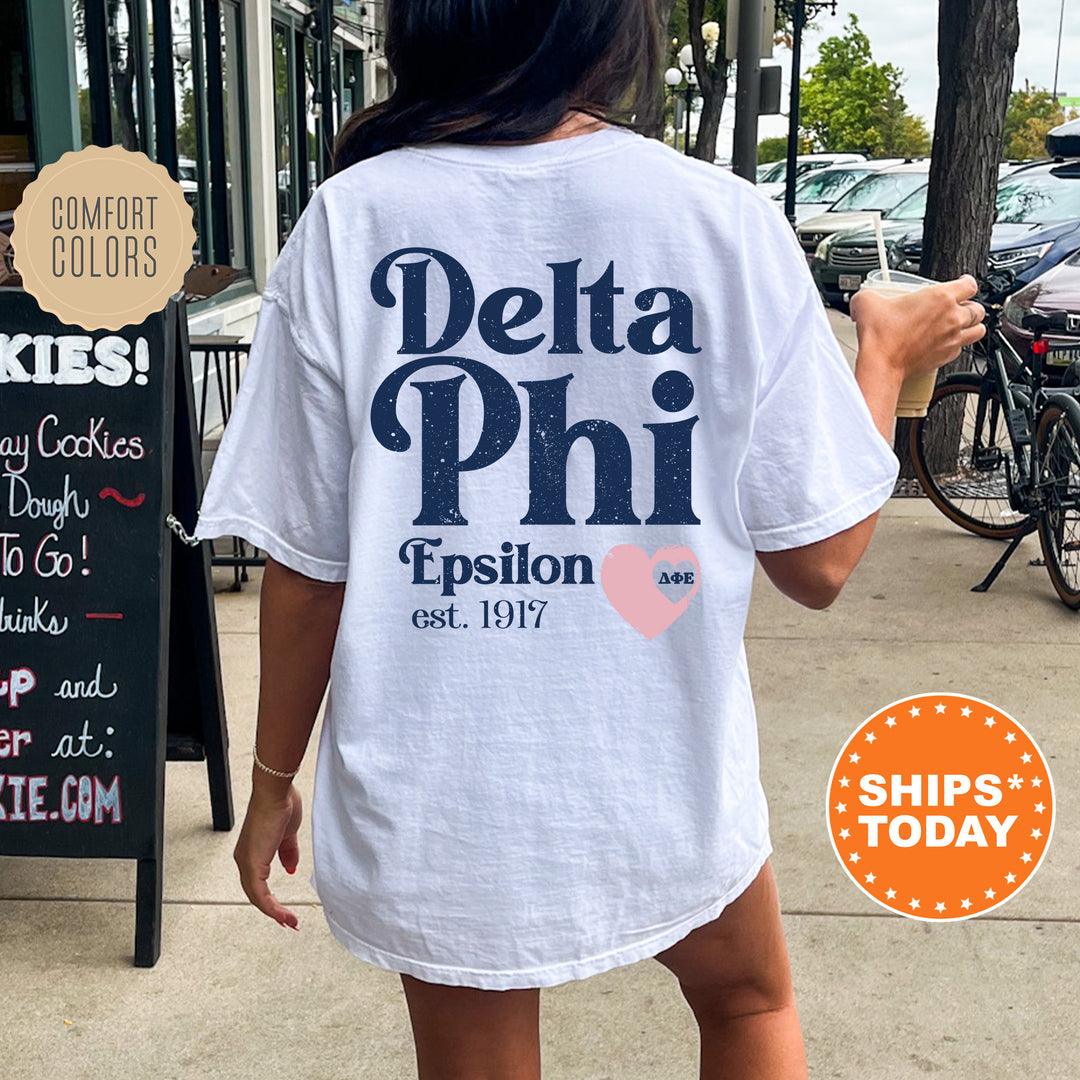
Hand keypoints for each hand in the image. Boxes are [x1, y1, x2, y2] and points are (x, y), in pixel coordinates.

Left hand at [233, 780, 302, 929]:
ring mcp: (247, 862)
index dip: (271, 899)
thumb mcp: (288, 835)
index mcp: (252, 852)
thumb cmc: (281, 805)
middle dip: (273, 911)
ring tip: (290, 922)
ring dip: (274, 912)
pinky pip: (259, 893)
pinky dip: (271, 907)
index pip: (258, 883)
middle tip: (289, 922)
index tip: (285, 911)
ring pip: (257, 897)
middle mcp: (245, 859)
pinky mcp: (252, 863)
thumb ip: (288, 853)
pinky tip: (283, 914)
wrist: (276, 792)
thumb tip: (291, 869)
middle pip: (256, 894)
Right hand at [849, 274, 986, 380]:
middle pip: (978, 308)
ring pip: (978, 330)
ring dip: (972, 326)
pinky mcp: (947, 357)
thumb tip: (864, 297)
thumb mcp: (868, 302)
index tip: (963, 283)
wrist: (881, 364)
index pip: (970, 285)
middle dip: (971, 306)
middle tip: (959, 307)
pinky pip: (962, 349)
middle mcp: (952, 317)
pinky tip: (946, 343)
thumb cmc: (880, 336)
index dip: (967, 282)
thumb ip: (869, 294)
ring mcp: (952, 338)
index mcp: (940, 297)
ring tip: (963, 325)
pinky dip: (958, 345)